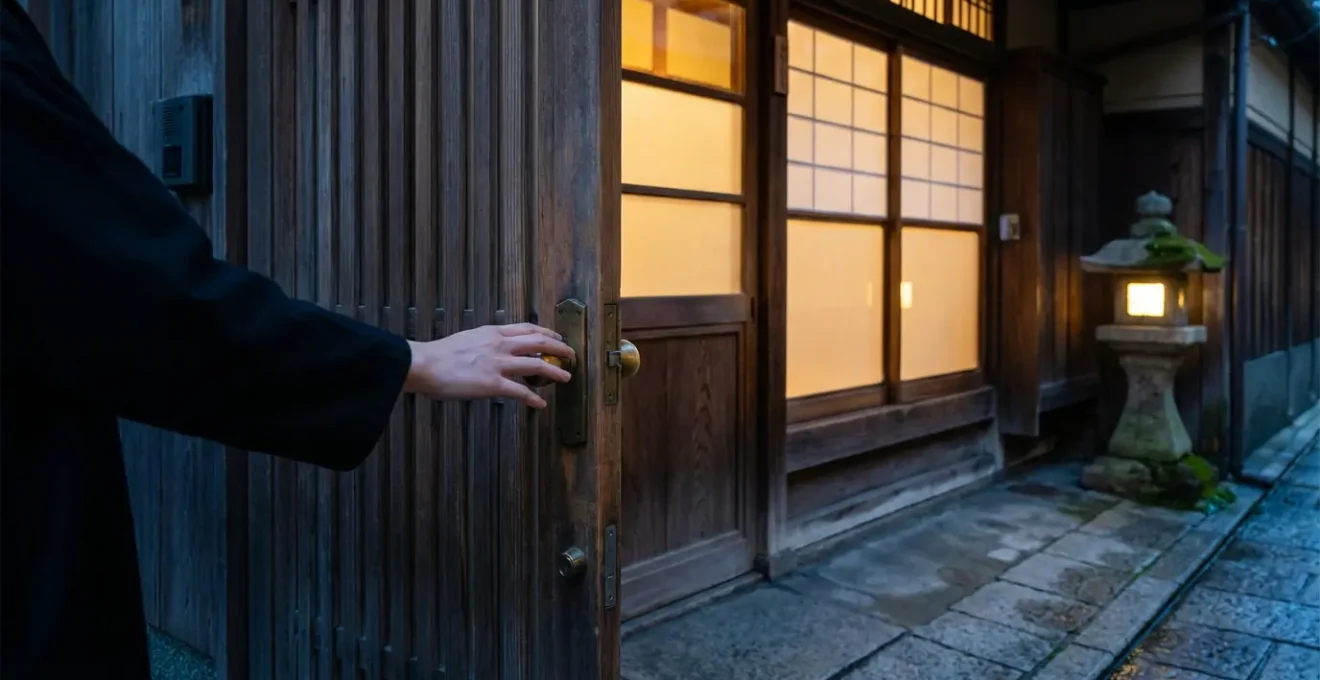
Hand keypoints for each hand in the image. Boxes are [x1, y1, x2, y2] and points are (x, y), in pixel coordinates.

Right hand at [403, 323, 574, 407]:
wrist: (424, 364)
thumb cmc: (440, 355)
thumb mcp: (468, 338)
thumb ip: (485, 343)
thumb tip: (494, 349)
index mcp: (492, 333)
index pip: (527, 329)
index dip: (547, 333)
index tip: (557, 336)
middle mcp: (499, 345)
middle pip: (540, 343)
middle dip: (560, 348)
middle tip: (571, 355)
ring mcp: (498, 364)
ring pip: (537, 366)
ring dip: (555, 372)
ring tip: (566, 377)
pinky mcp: (493, 384)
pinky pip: (520, 392)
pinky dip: (534, 399)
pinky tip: (540, 404)